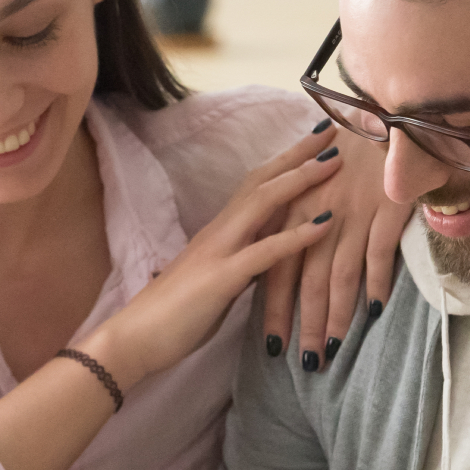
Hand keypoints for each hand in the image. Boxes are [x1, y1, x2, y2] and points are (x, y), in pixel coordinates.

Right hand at [83, 130, 342, 385]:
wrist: (134, 339)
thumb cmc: (172, 316)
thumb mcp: (216, 281)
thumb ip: (240, 264)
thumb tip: (266, 259)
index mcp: (219, 232)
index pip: (256, 185)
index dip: (286, 161)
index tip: (316, 142)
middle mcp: (220, 231)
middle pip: (262, 180)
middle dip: (299, 154)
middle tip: (334, 130)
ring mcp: (219, 251)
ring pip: (263, 202)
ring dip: (302, 179)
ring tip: (336, 161)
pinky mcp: (222, 279)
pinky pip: (265, 252)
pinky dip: (298, 235)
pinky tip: (327, 224)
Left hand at [260, 124, 409, 370]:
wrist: (385, 115)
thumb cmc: (351, 153)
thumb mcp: (315, 186)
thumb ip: (302, 222)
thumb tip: (293, 263)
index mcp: (294, 210)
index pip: (278, 268)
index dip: (275, 309)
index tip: (273, 345)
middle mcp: (318, 215)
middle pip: (306, 280)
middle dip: (304, 325)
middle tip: (304, 364)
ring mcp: (351, 213)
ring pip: (338, 275)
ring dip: (336, 316)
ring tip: (333, 350)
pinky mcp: (384, 209)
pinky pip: (378, 253)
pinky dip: (377, 283)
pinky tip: (375, 312)